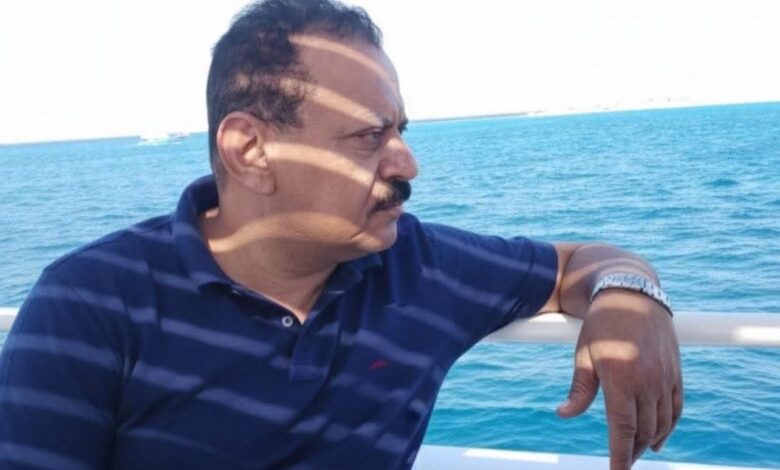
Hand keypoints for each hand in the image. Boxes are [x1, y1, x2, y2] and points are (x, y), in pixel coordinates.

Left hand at [556, 290, 682, 469]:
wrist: (632, 294)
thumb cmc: (601, 324)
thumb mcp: (583, 355)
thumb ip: (578, 390)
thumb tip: (563, 415)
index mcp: (621, 379)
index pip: (623, 429)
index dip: (620, 456)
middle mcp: (647, 381)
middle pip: (644, 431)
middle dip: (632, 451)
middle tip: (621, 461)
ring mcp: (665, 377)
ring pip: (661, 423)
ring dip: (649, 442)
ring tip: (636, 451)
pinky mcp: (676, 373)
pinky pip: (676, 408)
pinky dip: (669, 427)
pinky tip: (659, 439)